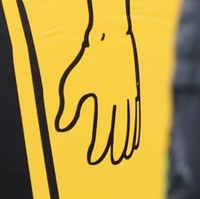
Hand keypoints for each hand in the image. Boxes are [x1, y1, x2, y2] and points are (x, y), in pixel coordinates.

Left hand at [56, 25, 140, 164]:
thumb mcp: (73, 82)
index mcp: (105, 98)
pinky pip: (136, 114)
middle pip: (119, 129)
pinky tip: (134, 135)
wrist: (110, 37)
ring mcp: (130, 95)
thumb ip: (69, 107)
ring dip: (128, 140)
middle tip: (113, 161)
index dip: (98, 145)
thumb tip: (63, 127)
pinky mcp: (134, 89)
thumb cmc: (87, 60)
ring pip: (130, 123)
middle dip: (115, 147)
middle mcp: (120, 99)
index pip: (102, 129)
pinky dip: (135, 127)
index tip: (94, 159)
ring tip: (125, 154)